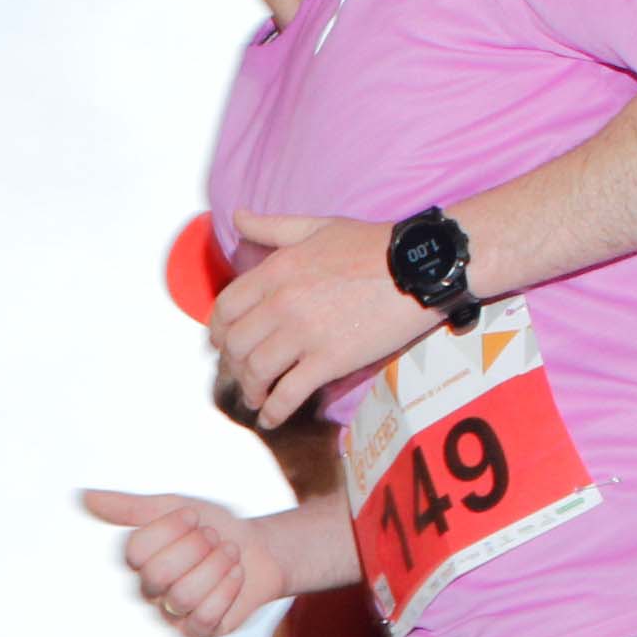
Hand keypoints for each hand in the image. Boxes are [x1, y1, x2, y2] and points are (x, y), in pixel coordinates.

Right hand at [78, 486, 283, 636]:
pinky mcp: (198, 633)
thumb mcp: (174, 507)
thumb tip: (83, 496)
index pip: (134, 551)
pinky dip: (227, 590)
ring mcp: (172, 615)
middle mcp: (148, 591)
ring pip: (183, 596)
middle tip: (214, 537)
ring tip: (230, 553)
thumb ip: (129, 507)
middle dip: (195, 549)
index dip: (170, 529)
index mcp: (138, 561)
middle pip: (156, 575)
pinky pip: (205, 617)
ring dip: (217, 566)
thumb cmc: (214, 527)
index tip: (194, 515)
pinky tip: (236, 575)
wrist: (261, 549)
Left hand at [213, 213, 429, 426]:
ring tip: (257, 399)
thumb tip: (236, 217)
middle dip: (233, 365)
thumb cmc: (371, 245)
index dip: (219, 331)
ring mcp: (303, 334)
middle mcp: (281, 303)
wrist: (417, 268)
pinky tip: (271, 418)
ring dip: (251, 390)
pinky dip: (274, 412)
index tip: (223, 344)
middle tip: (242, 375)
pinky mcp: (328, 361)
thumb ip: (272, 227)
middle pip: (236, 345)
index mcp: (276, 271)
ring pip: (256, 372)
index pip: (226, 309)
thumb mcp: (317, 226)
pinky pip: (287, 394)